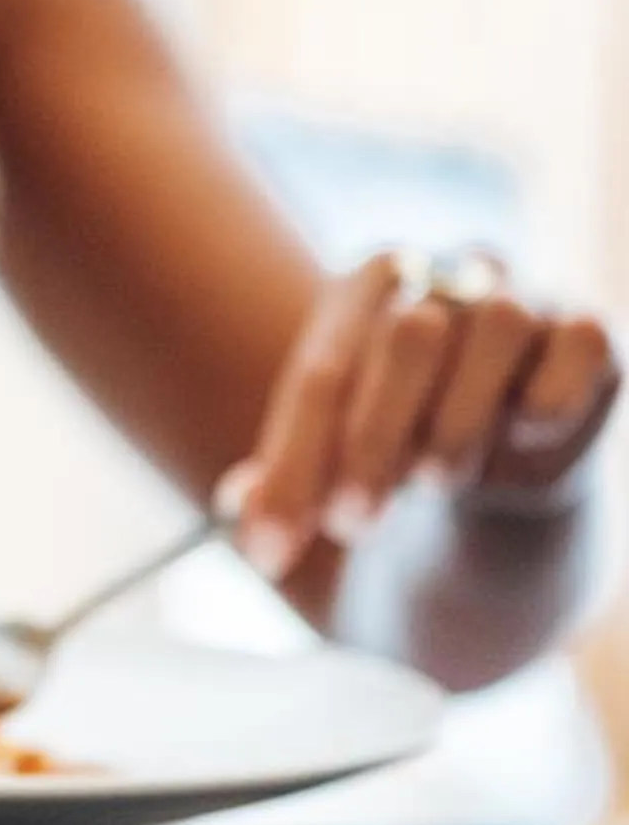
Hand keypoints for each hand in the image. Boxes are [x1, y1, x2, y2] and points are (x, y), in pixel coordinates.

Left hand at [225, 250, 619, 581]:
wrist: (496, 486)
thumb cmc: (395, 463)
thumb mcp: (327, 480)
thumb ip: (281, 489)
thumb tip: (236, 506)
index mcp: (364, 289)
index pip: (323, 371)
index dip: (295, 465)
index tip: (271, 551)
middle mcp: (445, 273)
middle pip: (409, 335)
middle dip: (374, 443)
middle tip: (355, 525)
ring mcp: (524, 294)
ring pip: (498, 326)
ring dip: (460, 426)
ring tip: (438, 481)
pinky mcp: (588, 330)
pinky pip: (578, 345)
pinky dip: (547, 404)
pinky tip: (520, 440)